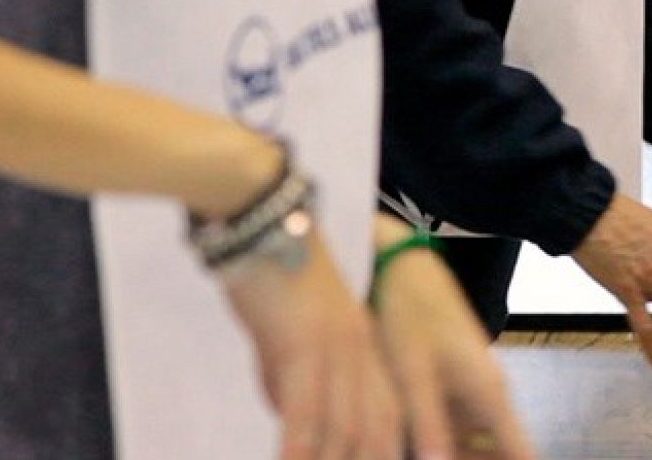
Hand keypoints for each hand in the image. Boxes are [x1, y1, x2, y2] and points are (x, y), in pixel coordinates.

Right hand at [221, 235, 403, 459]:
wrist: (263, 217)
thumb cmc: (271, 274)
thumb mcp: (288, 337)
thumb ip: (292, 380)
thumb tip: (287, 418)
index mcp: (364, 350)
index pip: (388, 423)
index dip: (387, 457)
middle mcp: (361, 354)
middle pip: (375, 437)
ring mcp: (338, 351)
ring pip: (344, 435)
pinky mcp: (305, 345)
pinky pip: (307, 414)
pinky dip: (299, 452)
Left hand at [370, 219, 535, 459]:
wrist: (404, 274)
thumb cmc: (410, 319)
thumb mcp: (413, 376)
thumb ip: (429, 425)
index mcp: (490, 395)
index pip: (523, 455)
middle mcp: (491, 398)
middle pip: (504, 454)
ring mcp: (476, 394)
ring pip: (482, 446)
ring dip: (464, 457)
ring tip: (430, 454)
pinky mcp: (458, 389)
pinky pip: (464, 431)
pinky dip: (449, 447)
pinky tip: (420, 447)